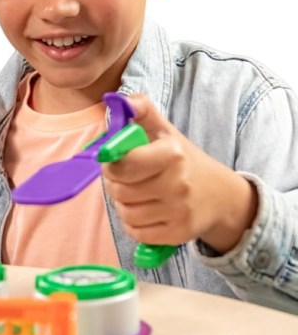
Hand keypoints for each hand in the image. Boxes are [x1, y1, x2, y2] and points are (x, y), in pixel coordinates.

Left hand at [101, 94, 257, 253]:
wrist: (222, 197)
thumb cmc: (185, 162)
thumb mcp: (166, 132)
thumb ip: (142, 111)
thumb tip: (120, 101)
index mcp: (172, 154)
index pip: (122, 164)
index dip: (111, 165)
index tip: (117, 162)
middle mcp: (178, 183)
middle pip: (119, 191)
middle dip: (116, 185)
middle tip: (128, 180)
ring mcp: (179, 210)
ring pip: (125, 214)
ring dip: (125, 206)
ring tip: (139, 195)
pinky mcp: (178, 233)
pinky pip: (137, 233)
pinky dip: (135, 225)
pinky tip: (148, 212)